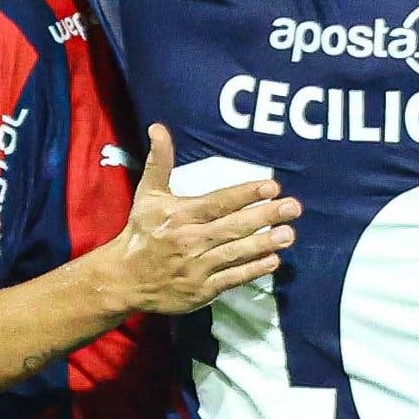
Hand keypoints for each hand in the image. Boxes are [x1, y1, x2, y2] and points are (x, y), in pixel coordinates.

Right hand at [100, 124, 297, 317]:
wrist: (125, 279)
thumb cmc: (142, 232)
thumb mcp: (148, 195)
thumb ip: (159, 162)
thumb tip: (158, 127)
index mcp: (181, 215)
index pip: (219, 202)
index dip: (245, 194)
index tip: (271, 185)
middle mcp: (191, 240)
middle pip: (233, 227)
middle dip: (265, 216)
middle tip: (293, 207)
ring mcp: (198, 267)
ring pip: (236, 253)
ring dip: (264, 244)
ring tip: (288, 234)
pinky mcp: (202, 291)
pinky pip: (232, 278)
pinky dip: (252, 270)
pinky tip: (273, 261)